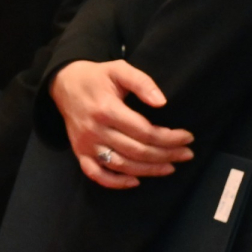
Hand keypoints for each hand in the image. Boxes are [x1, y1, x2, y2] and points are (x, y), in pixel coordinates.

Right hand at [51, 59, 192, 188]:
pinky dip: (115, 182)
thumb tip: (162, 102)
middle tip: (186, 154)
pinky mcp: (79, 152)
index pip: (144, 131)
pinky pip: (96, 174)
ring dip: (148, 170)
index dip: (169, 138)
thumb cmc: (97, 77)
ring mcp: (86, 144)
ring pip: (121, 165)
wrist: (64, 84)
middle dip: (166, 154)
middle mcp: (95, 130)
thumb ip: (142, 82)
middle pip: (136, 151)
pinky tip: (135, 181)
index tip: (187, 137)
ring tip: (170, 167)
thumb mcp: (119, 69)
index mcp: (106, 109)